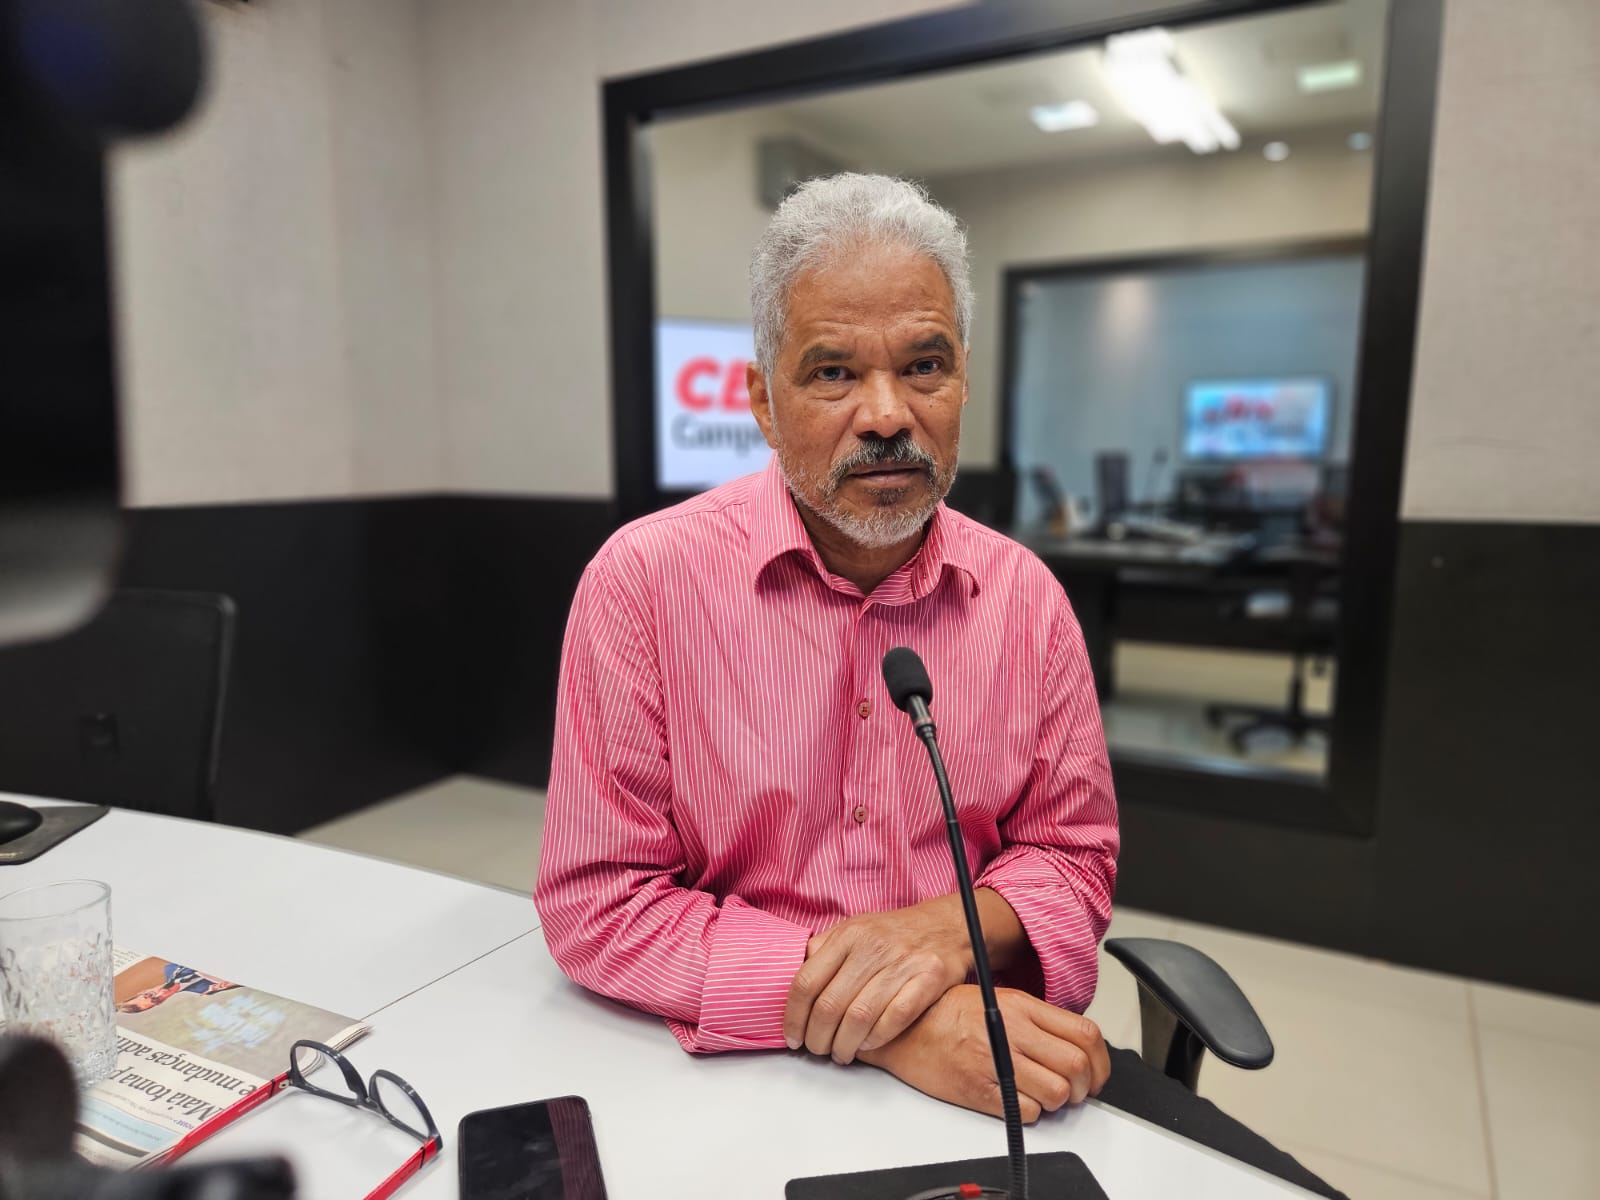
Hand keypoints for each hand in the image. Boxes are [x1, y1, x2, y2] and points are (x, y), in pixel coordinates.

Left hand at [783, 895, 972, 1063]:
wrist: (947, 924)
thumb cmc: (893, 933)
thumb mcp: (855, 928)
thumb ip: (824, 950)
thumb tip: (790, 977)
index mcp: (848, 935)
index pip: (806, 981)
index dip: (793, 1016)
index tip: (792, 1037)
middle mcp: (872, 946)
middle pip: (830, 1005)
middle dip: (817, 1038)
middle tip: (817, 1050)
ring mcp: (902, 962)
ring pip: (859, 1017)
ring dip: (844, 1045)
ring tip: (841, 1053)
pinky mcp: (929, 978)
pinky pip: (894, 1018)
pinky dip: (875, 1038)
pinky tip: (867, 1044)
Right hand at [858, 984, 1110, 1122]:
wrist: (901, 1026)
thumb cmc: (943, 1012)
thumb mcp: (995, 997)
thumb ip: (1034, 1017)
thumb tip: (1069, 1041)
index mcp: (1022, 1006)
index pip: (1085, 1034)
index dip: (1100, 1060)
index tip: (1095, 1072)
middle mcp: (1013, 1032)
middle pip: (1077, 1067)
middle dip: (1084, 1087)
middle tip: (1075, 1091)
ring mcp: (997, 1062)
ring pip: (1057, 1093)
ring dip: (1058, 1102)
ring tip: (1044, 1097)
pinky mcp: (980, 1090)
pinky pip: (1026, 1112)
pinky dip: (1031, 1114)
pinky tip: (1019, 1102)